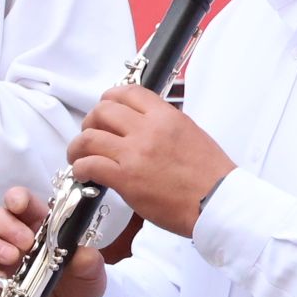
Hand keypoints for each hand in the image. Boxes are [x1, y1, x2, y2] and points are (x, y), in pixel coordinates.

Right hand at [0, 186, 106, 296]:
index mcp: (38, 223)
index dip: (16, 197)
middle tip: (25, 242)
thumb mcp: (92, 271)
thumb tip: (83, 254)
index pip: (20, 200)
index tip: (19, 205)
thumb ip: (89, 261)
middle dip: (5, 224)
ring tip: (11, 258)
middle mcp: (13, 236)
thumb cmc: (80, 283)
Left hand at [67, 87, 233, 237]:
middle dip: (90, 122)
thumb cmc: (211, 176)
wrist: (218, 203)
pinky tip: (84, 174)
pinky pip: (89, 165)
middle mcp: (148, 130)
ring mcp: (135, 153)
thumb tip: (140, 123)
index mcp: (166, 116)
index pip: (127, 92)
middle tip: (91, 135)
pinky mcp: (126, 179)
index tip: (104, 111)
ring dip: (78, 147)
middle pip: (102, 111)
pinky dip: (80, 168)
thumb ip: (163, 125)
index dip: (109, 99)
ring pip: (89, 137)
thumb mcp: (191, 134)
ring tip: (78, 156)